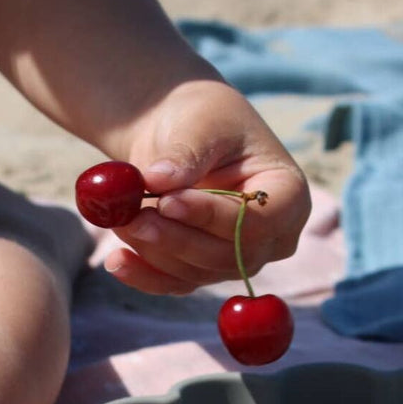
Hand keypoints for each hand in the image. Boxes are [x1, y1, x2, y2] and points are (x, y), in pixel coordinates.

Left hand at [105, 80, 309, 295]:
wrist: (178, 133)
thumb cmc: (202, 119)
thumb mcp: (199, 124)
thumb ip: (185, 154)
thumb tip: (159, 181)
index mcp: (287, 196)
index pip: (257, 221)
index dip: (212, 217)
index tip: (167, 201)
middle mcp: (271, 237)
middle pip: (228, 257)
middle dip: (176, 240)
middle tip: (132, 217)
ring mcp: (238, 259)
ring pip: (197, 273)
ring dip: (154, 251)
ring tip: (118, 218)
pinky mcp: (202, 271)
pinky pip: (175, 284)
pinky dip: (144, 275)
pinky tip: (115, 261)